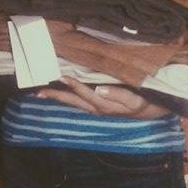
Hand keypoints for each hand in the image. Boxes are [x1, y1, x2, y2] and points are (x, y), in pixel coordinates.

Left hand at [35, 76, 170, 117]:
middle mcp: (96, 108)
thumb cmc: (143, 103)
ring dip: (58, 98)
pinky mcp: (97, 106)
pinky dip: (67, 97)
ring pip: (73, 103)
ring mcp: (95, 108)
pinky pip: (78, 102)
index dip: (73, 85)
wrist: (150, 112)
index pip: (85, 94)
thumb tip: (99, 90)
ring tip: (41, 93)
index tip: (61, 76)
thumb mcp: (134, 100)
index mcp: (104, 106)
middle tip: (38, 93)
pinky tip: (59, 93)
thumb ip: (118, 95)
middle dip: (56, 96)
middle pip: (73, 102)